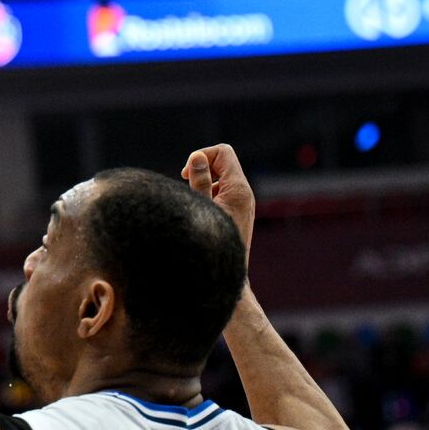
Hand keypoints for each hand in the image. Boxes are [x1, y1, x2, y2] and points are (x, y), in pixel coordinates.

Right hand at [182, 143, 255, 259]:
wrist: (224, 276)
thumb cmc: (210, 244)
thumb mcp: (200, 209)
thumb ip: (200, 182)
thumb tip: (197, 158)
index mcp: (238, 189)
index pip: (222, 152)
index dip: (202, 155)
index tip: (185, 174)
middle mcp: (244, 194)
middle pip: (223, 162)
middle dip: (202, 167)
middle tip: (184, 183)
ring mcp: (242, 204)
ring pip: (221, 178)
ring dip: (203, 182)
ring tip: (191, 201)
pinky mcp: (237, 213)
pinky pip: (222, 192)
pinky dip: (208, 193)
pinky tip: (197, 210)